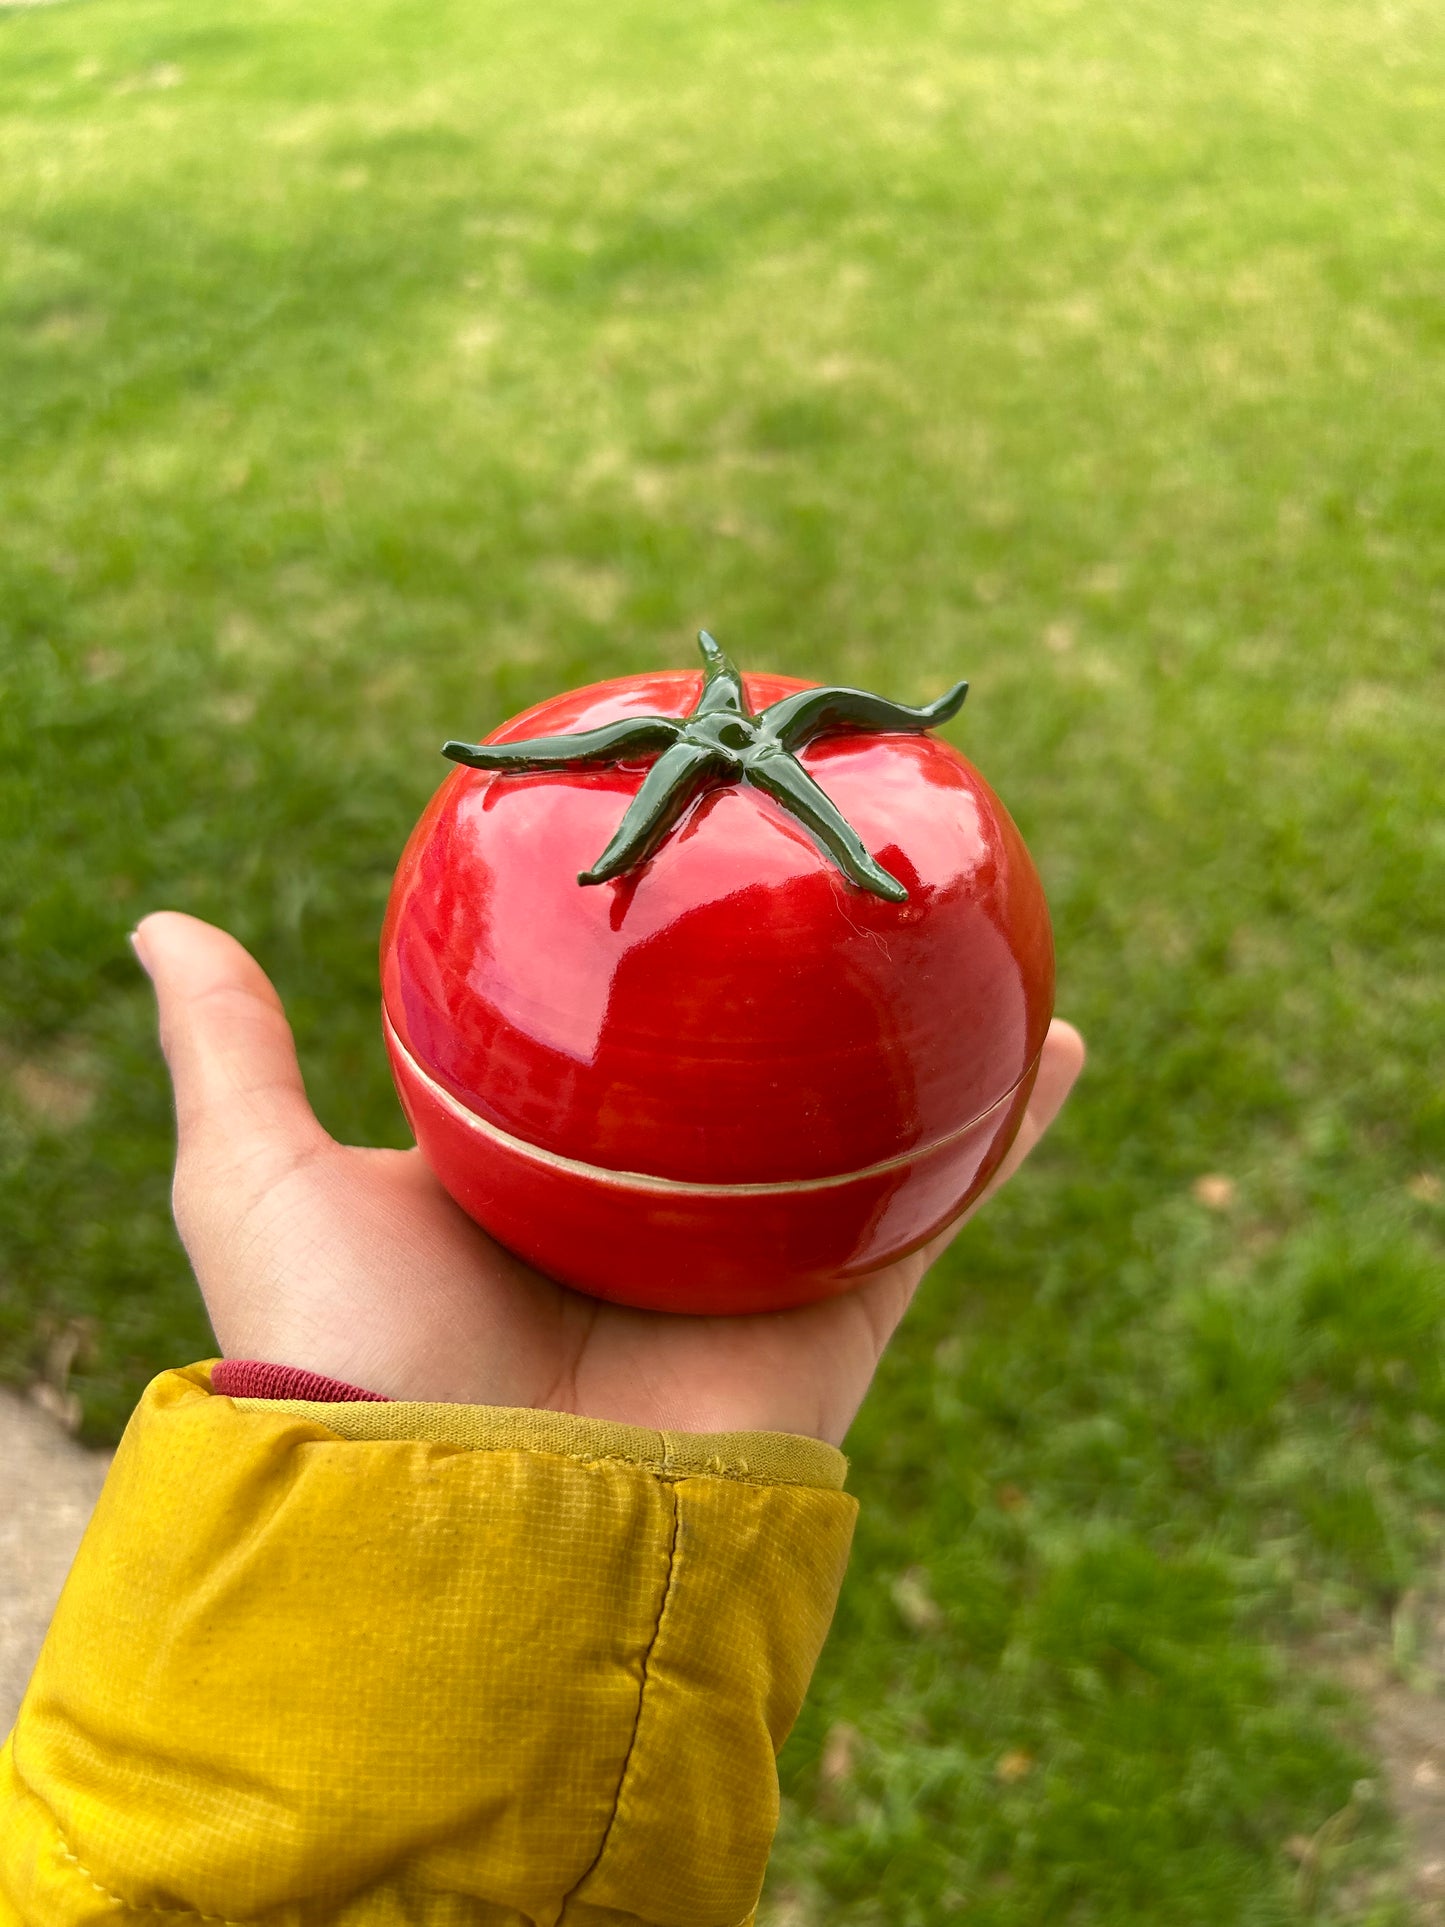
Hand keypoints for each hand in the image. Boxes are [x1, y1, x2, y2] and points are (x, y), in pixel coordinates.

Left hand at [132, 911, 1083, 1445]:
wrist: (458, 1536)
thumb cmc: (351, 1360)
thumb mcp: (262, 1184)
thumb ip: (233, 1056)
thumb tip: (163, 922)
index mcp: (549, 1179)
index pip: (618, 1048)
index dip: (655, 963)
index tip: (693, 860)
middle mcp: (662, 1217)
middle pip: (760, 1080)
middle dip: (812, 996)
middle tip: (851, 879)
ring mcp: (759, 1262)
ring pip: (872, 1128)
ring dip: (934, 1041)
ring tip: (983, 935)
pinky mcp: (840, 1312)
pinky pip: (942, 1200)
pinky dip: (1004, 1127)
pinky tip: (1050, 1038)